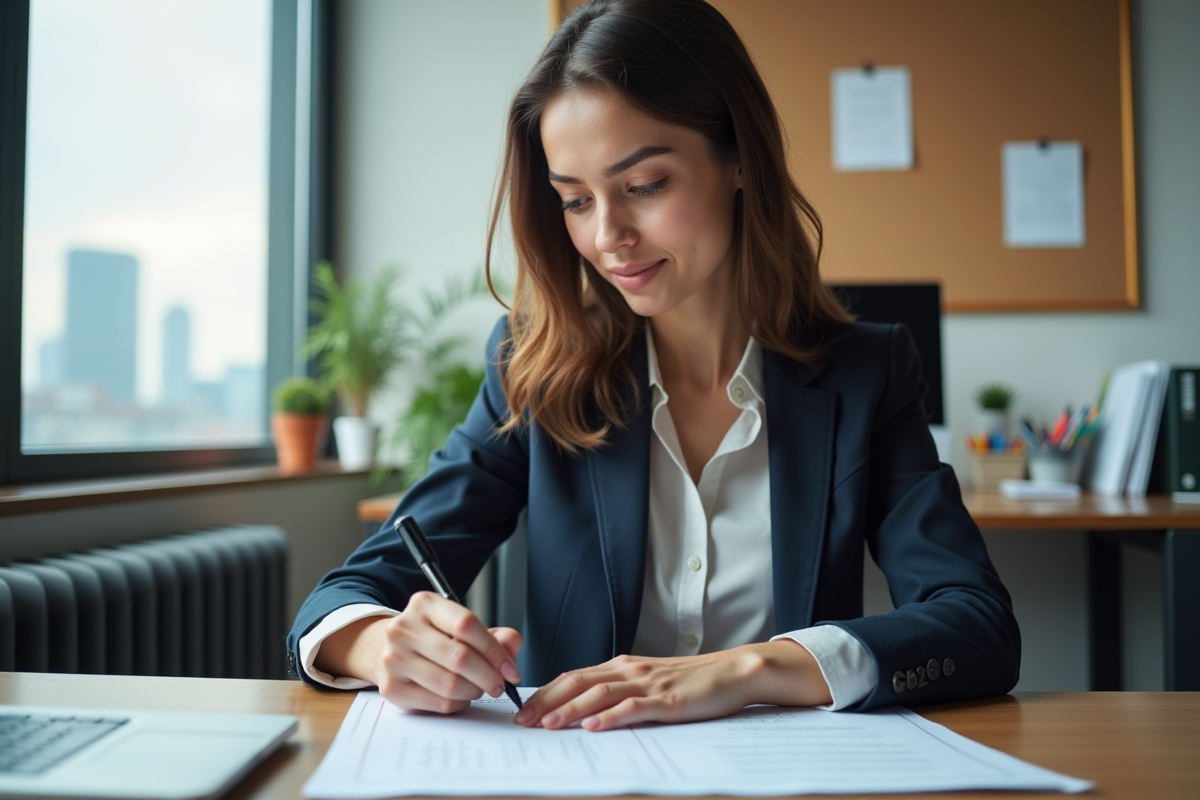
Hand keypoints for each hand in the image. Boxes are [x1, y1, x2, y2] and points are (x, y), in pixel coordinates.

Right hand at [316, 592, 521, 713]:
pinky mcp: (392, 688)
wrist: (388, 650)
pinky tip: (460, 696)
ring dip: (474, 691)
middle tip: (500, 685)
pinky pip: (438, 703)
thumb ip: (493, 635)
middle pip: (460, 657)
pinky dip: (458, 703)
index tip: (511, 670)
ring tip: (479, 688)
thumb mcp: (460, 626)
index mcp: (424, 604)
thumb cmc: (433, 638)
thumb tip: (512, 644)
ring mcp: (394, 658)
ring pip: (450, 684)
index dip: (495, 651)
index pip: (466, 625)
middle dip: (489, 676)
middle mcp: (404, 628)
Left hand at [513, 640, 831, 731]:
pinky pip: (634, 708)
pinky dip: (611, 717)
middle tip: (523, 721)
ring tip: (549, 725)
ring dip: (572, 710)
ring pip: (600, 694)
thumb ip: (621, 690)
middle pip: (579, 682)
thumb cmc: (692, 682)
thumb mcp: (650, 682)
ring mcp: (649, 683)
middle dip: (548, 702)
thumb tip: (586, 711)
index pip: (575, 676)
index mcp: (623, 666)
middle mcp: (630, 670)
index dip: (547, 692)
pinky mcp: (668, 700)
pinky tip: (595, 728)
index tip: (523, 711)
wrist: (733, 672)